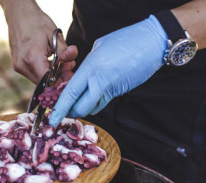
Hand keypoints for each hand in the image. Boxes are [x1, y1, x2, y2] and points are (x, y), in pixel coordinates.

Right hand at [1, 1, 76, 83]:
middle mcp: (23, 65)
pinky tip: (51, 62)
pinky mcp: (17, 66)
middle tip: (69, 66)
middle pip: (44, 82)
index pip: (48, 81)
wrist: (18, 14)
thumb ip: (63, 49)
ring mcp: (18, 66)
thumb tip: (74, 54)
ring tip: (62, 62)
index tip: (70, 76)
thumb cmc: (36, 22)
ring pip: (39, 80)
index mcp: (32, 58)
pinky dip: (44, 71)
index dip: (61, 81)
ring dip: (52, 74)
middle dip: (59, 77)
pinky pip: (33, 74)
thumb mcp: (53, 34)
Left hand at [49, 15, 167, 126]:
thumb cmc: (127, 40)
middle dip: (71, 112)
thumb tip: (82, 77)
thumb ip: (88, 64)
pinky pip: (103, 101)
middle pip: (81, 108)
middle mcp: (100, 82)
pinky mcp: (120, 92)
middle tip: (66, 109)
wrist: (153, 43)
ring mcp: (112, 89)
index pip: (70, 94)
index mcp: (91, 68)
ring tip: (80, 98)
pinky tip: (96, 91)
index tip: (52, 119)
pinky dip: (96, 100)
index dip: (60, 109)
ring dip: (84, 106)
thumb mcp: (100, 47)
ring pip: (93, 107)